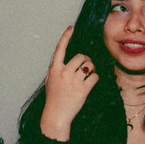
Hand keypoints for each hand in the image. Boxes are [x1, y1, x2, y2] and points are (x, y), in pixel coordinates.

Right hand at [40, 26, 98, 140]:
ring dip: (92, 68)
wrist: (56, 115)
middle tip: (87, 66)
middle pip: (80, 56)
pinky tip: (90, 83)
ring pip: (89, 65)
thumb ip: (55, 70)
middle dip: (86, 59)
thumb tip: (63, 60)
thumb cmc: (53, 98)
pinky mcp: (83, 89)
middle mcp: (64, 73)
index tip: (71, 27)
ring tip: (89, 74)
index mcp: (54, 69)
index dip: (65, 37)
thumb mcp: (49, 81)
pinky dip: (95, 78)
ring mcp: (73, 81)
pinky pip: (94, 77)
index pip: (60, 49)